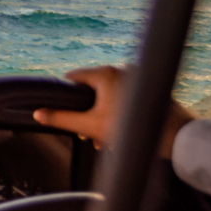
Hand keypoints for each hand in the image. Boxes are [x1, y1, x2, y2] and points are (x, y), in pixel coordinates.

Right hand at [33, 65, 192, 156]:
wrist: (172, 137)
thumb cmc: (130, 131)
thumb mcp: (89, 126)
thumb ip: (60, 119)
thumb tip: (37, 113)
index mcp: (105, 75)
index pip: (73, 77)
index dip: (65, 95)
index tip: (63, 109)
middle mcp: (122, 71)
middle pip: (92, 89)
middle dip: (86, 112)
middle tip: (86, 134)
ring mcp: (138, 78)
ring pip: (110, 95)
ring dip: (102, 116)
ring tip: (103, 139)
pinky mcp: (150, 88)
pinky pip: (126, 97)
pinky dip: (119, 112)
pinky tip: (119, 133)